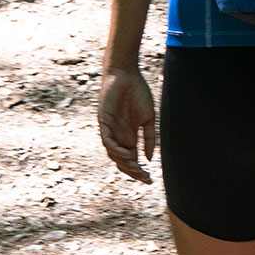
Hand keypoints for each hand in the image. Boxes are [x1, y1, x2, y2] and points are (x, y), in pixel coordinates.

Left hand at [97, 67, 157, 182]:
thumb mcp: (148, 119)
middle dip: (133, 172)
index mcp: (128, 137)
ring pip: (113, 154)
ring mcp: (110, 130)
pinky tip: (127, 154)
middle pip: (122, 161)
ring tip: (136, 169)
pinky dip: (116, 149)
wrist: (126, 75)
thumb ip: (149, 138)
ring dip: (124, 163)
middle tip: (144, 178)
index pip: (131, 160)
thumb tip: (149, 159)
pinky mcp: (103, 122)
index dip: (139, 171)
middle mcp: (118, 136)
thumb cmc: (137, 93)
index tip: (150, 179)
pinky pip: (107, 140)